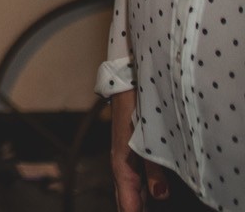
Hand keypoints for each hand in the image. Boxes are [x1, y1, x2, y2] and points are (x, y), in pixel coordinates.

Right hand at [110, 88, 169, 209]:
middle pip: (124, 194)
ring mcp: (124, 155)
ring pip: (127, 185)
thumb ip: (154, 168)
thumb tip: (159, 195)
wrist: (126, 81)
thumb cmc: (136, 107)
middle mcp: (120, 162)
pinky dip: (135, 188)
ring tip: (137, 210)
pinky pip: (131, 175)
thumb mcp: (148, 139)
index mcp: (122, 163)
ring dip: (132, 200)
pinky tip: (145, 192)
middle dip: (128, 207)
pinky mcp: (129, 148)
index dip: (131, 211)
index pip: (126, 198)